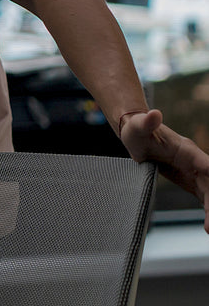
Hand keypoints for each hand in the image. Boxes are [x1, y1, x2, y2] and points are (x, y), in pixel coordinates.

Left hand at [119, 109, 208, 232]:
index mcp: (187, 150)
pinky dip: (208, 212)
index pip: (205, 163)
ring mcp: (196, 174)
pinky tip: (208, 227)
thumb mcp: (138, 127)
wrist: (138, 135)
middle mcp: (196, 162)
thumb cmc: (137, 129)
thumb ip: (146, 122)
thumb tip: (154, 113)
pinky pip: (204, 199)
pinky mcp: (192, 183)